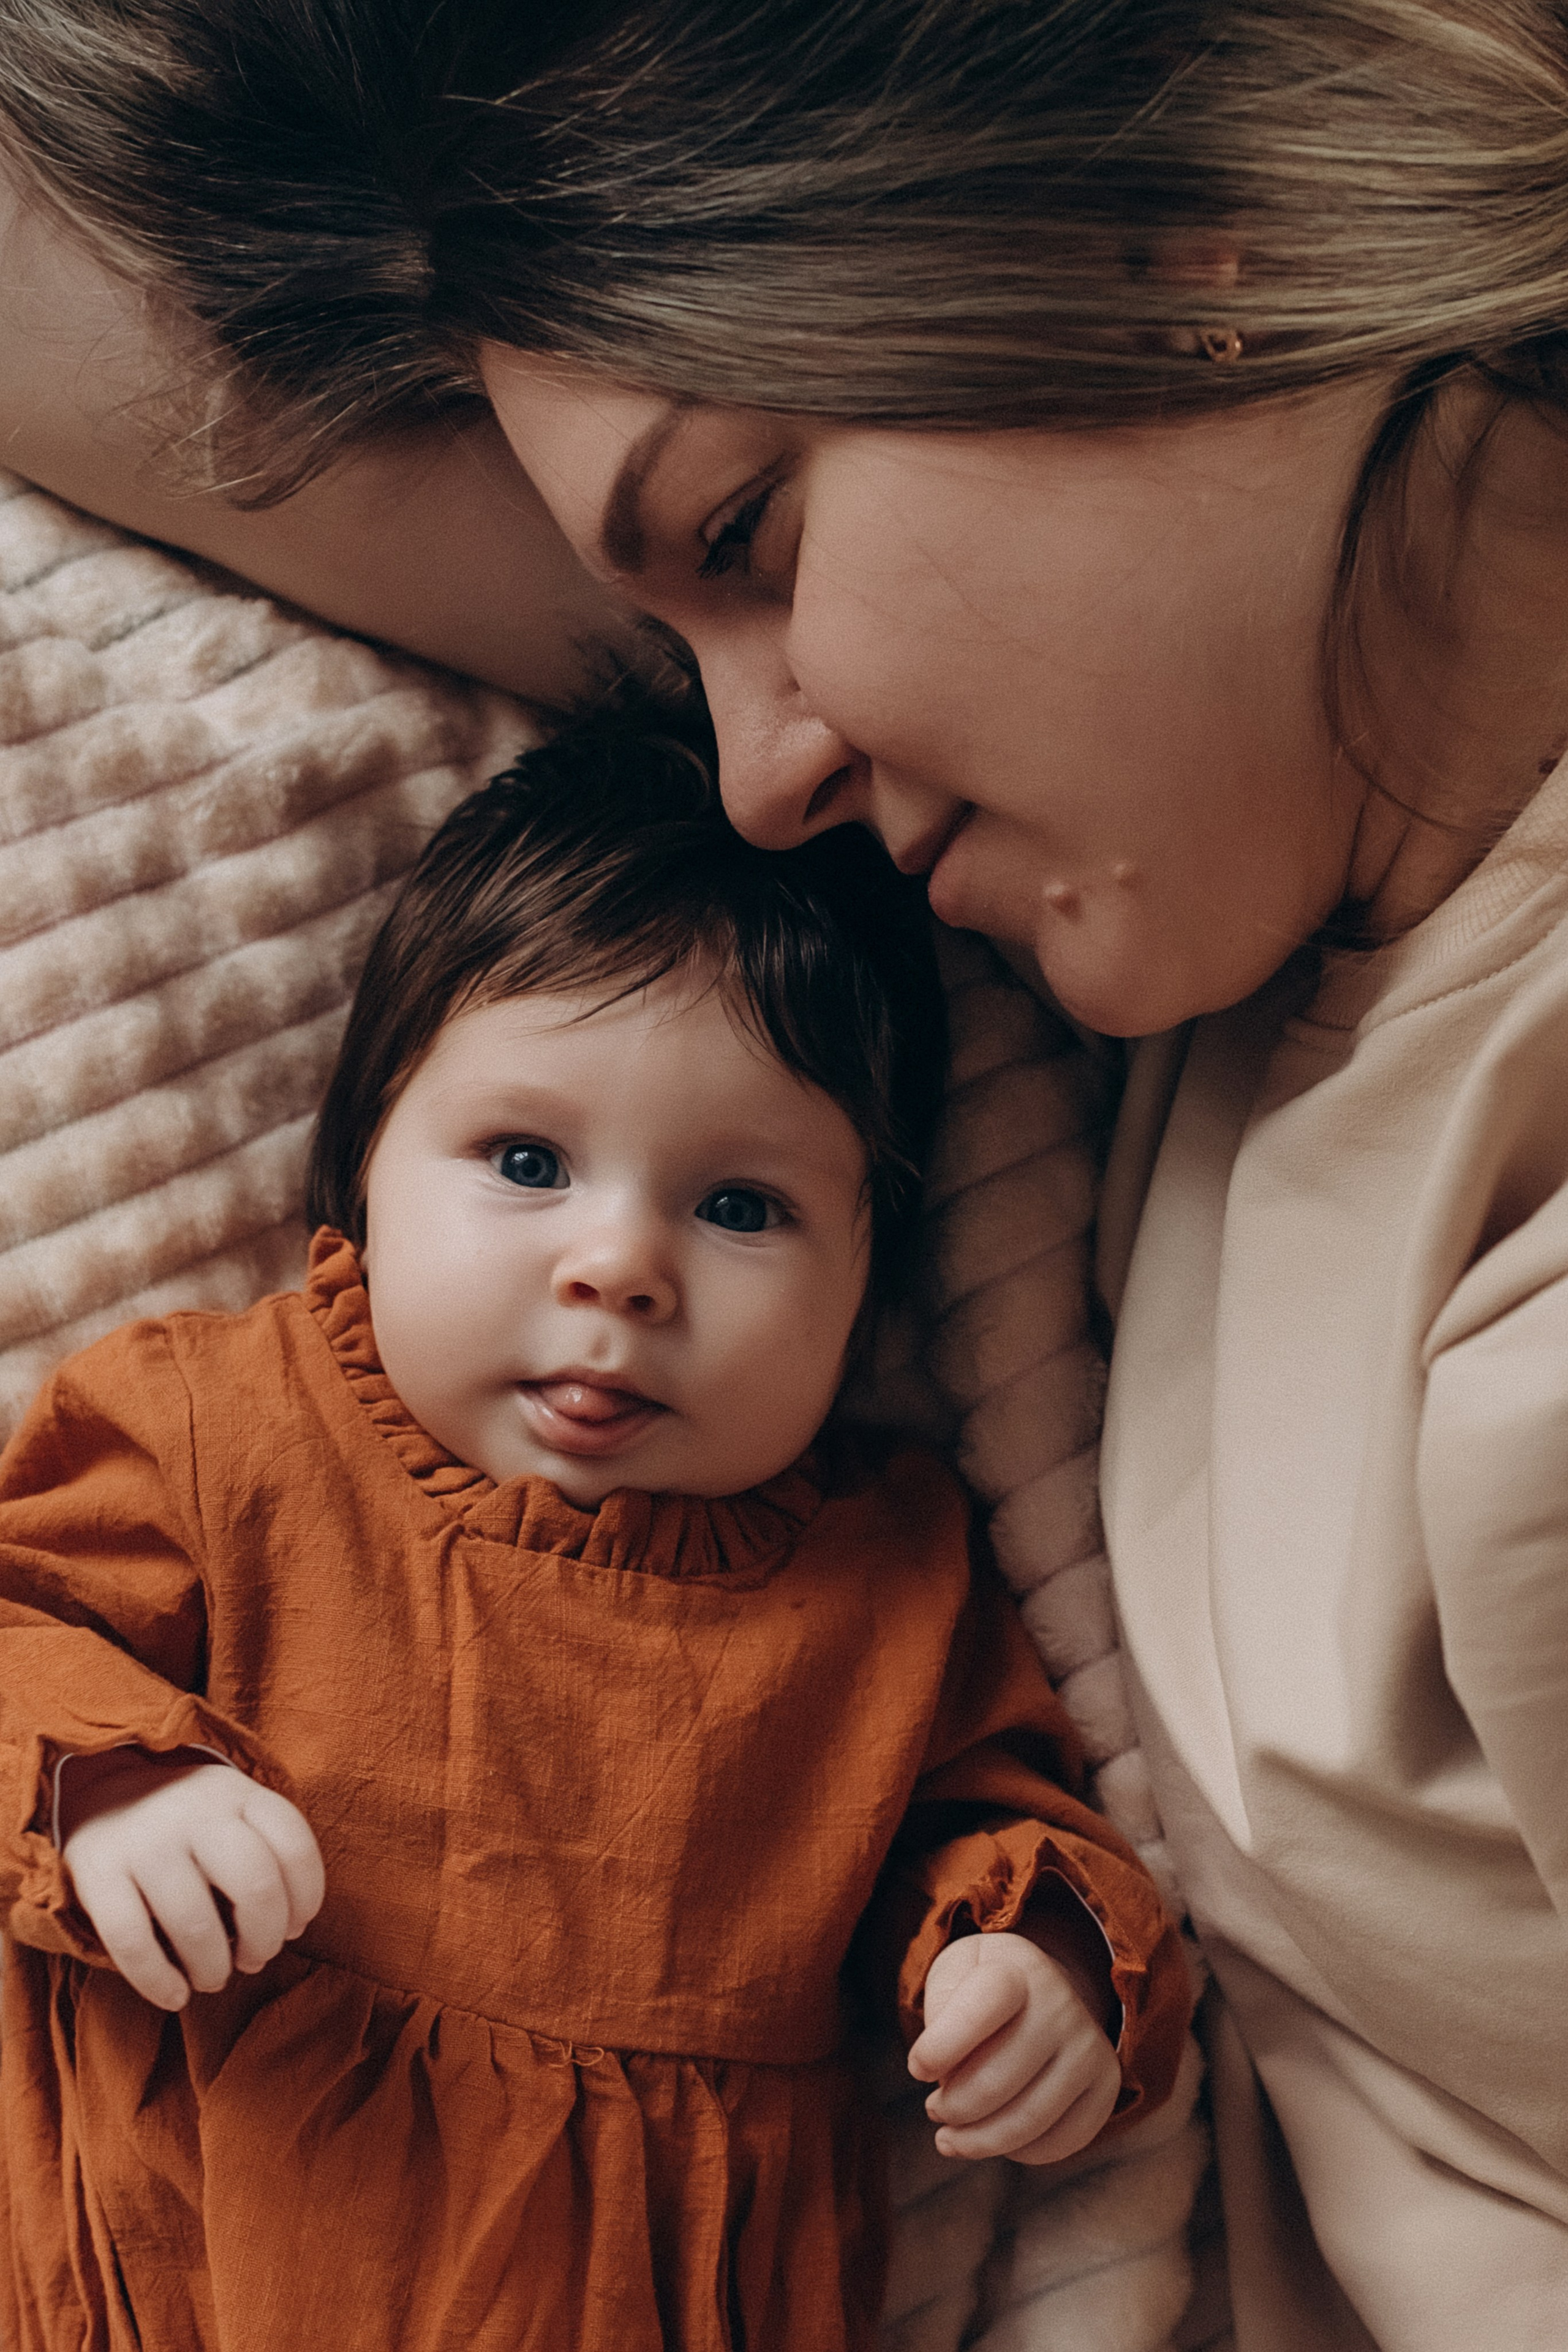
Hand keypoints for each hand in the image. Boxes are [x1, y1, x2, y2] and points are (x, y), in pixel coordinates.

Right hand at [61, 1754, 324, 2010]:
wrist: (102, 1793)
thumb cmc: (190, 1825)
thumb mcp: (234, 1814)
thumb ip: (267, 1858)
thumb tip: (288, 1930)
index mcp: (239, 1794)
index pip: (295, 1847)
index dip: (306, 1899)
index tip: (294, 1927)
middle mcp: (196, 1811)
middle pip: (255, 1883)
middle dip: (265, 1938)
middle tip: (255, 1958)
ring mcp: (146, 1840)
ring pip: (193, 1921)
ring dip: (212, 1967)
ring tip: (213, 1977)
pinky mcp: (99, 1872)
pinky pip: (131, 1940)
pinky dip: (157, 1980)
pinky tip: (174, 1995)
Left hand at [908, 1930, 1121, 2163]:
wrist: (1042, 1989)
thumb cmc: (981, 1986)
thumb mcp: (952, 1977)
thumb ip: (940, 2015)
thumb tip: (947, 2077)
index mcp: (1017, 1970)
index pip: (979, 2012)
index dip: (940, 2049)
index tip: (917, 2068)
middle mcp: (1062, 2005)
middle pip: (997, 2082)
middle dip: (952, 2108)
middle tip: (935, 2109)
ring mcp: (1089, 2046)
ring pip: (1027, 2121)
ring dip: (977, 2141)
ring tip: (951, 2135)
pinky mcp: (1105, 2085)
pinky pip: (1059, 2142)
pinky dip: (1019, 2152)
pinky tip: (997, 2137)